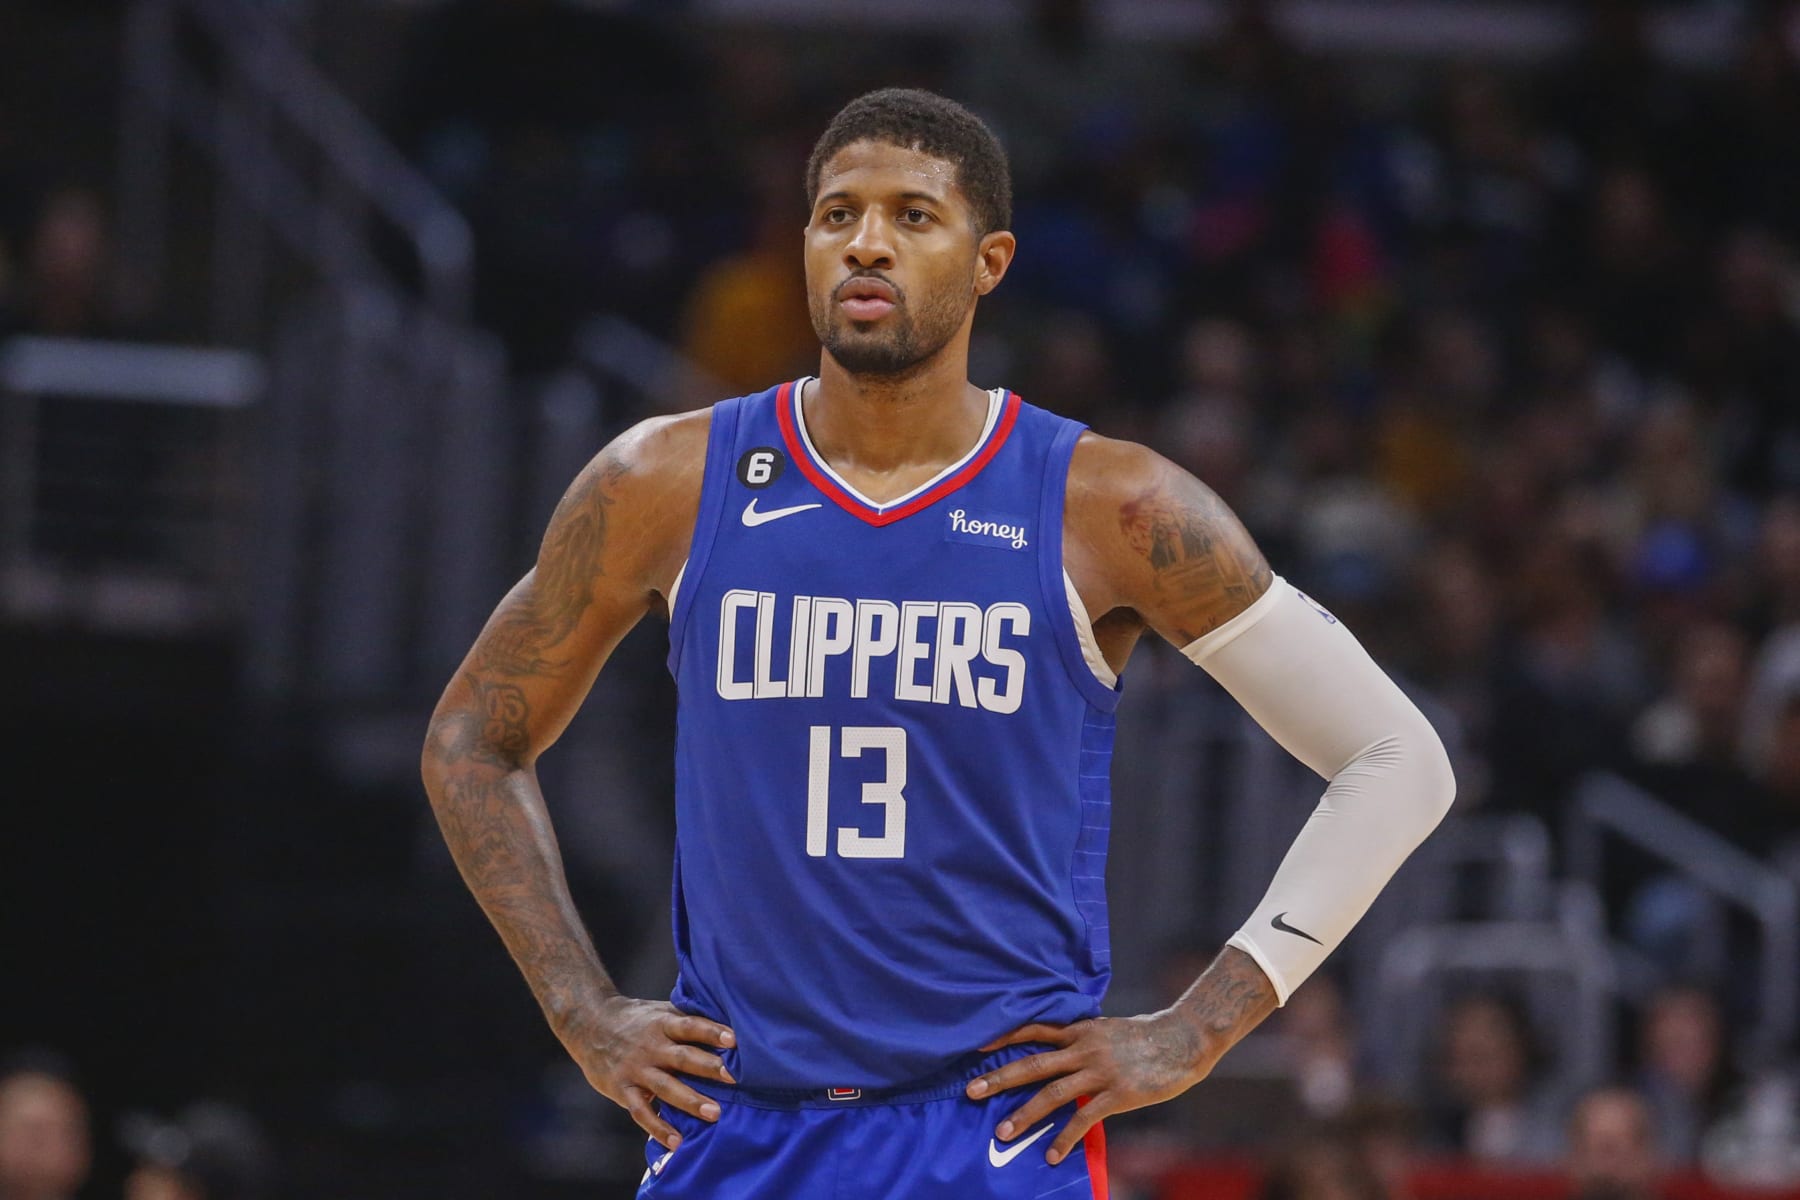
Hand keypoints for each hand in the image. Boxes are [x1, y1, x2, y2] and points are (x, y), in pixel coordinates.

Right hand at [563, 995, 736, 1149]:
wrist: (588, 1023)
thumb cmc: (637, 1019)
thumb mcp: (660, 1011)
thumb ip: (688, 1019)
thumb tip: (729, 1021)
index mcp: (662, 1023)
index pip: (690, 1026)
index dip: (711, 1031)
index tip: (734, 1040)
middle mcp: (650, 1046)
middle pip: (682, 1057)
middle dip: (708, 1067)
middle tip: (734, 1078)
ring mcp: (636, 1069)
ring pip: (665, 1087)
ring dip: (690, 1101)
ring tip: (715, 1114)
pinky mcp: (622, 1089)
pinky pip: (641, 1112)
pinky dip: (658, 1128)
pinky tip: (677, 1142)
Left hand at [965, 1012, 1209, 1164]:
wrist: (1183, 1039)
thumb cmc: (1146, 1035)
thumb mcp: (1108, 1029)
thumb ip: (1082, 1039)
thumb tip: (1059, 1049)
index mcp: (1080, 1030)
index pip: (1034, 1030)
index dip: (1004, 1037)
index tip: (976, 1046)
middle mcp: (1084, 1048)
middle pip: (1033, 1063)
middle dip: (1000, 1078)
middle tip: (971, 1091)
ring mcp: (1100, 1071)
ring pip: (1052, 1092)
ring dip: (1025, 1114)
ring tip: (1003, 1133)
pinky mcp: (1117, 1094)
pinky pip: (1084, 1118)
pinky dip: (1065, 1138)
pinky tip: (1051, 1155)